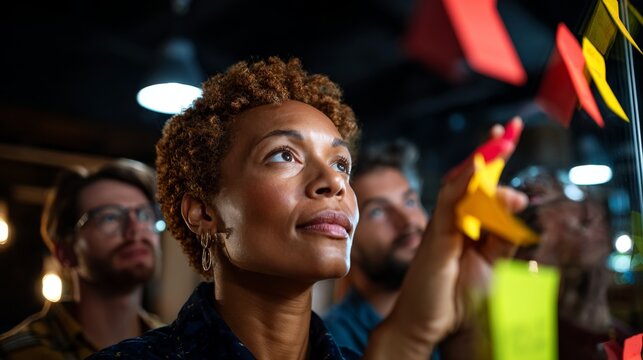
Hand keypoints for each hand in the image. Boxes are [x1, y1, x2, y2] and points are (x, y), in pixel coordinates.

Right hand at [363, 118, 526, 359]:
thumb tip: (517, 198)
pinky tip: (475, 169)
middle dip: (490, 150)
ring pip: (461, 187)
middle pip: (471, 178)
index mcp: (466, 225)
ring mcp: (442, 227)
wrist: (426, 323)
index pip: (482, 186)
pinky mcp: (436, 238)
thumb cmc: (454, 296)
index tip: (508, 132)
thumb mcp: (491, 265)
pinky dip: (460, 185)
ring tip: (502, 140)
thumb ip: (503, 236)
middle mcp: (452, 220)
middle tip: (509, 125)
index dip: (494, 159)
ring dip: (482, 162)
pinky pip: (448, 206)